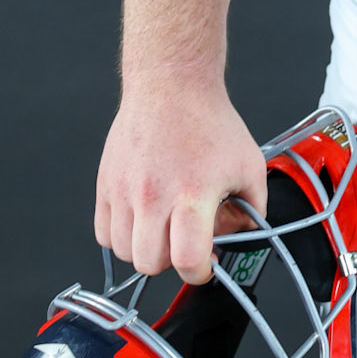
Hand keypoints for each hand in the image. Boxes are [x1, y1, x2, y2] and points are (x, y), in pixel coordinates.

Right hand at [94, 83, 267, 284]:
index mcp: (192, 193)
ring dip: (146, 248)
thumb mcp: (248, 164)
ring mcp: (124, 191)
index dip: (199, 272)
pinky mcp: (105, 184)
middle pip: (151, 263)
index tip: (205, 264)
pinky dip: (121, 235)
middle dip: (172, 261)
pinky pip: (104, 234)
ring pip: (125, 252)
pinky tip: (142, 218)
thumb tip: (241, 234)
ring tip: (163, 226)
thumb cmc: (209, 121)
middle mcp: (154, 196)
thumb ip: (252, 207)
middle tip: (185, 241)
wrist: (172, 84)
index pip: (187, 260)